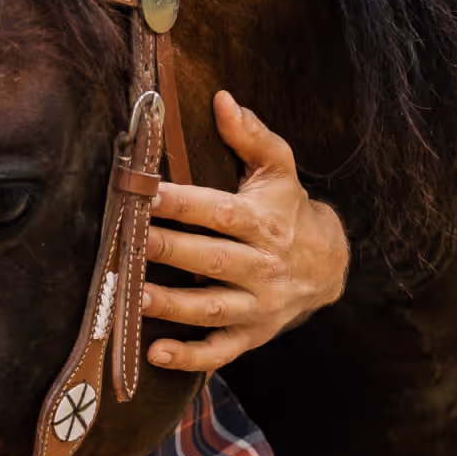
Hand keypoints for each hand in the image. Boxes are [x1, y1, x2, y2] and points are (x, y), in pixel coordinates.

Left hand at [140, 90, 348, 373]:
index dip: (181, 203)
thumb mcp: (279, 168)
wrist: (329, 265)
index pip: (218, 211)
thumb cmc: (289, 209)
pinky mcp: (252, 335)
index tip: (144, 193)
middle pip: (210, 259)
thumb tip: (221, 99)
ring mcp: (258, 305)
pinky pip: (220, 351)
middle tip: (127, 243)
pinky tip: (155, 353)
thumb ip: (251, 135)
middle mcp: (262, 266)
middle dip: (167, 251)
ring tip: (133, 297)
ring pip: (211, 308)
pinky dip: (189, 356)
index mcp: (264, 222)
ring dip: (171, 305)